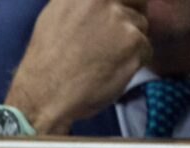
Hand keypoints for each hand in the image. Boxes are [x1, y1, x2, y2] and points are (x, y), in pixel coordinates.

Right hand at [4, 0, 150, 133]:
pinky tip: (110, 72)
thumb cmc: (45, 62)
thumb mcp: (54, 17)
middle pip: (138, 4)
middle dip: (131, 20)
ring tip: (103, 61)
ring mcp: (122, 21)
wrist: (43, 96)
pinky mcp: (134, 43)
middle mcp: (104, 1)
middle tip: (112, 42)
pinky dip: (133, 63)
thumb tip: (102, 4)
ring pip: (142, 28)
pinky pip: (145, 50)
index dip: (124, 4)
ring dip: (130, 44)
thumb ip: (82, 4)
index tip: (119, 15)